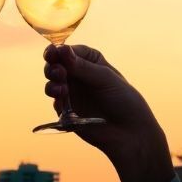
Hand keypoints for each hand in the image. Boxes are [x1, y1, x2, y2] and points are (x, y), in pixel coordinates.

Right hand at [43, 44, 173, 181]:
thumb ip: (82, 66)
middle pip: (56, 64)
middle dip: (53, 65)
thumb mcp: (105, 78)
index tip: (53, 52)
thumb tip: (61, 49)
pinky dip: (55, 95)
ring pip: (52, 81)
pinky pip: (55, 99)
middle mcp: (78, 74)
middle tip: (58, 71)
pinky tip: (62, 95)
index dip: (58, 51)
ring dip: (52, 80)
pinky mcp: (67, 109)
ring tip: (61, 86)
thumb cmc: (123, 100)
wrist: (129, 133)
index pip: (69, 51)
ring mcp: (72, 91)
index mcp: (91, 61)